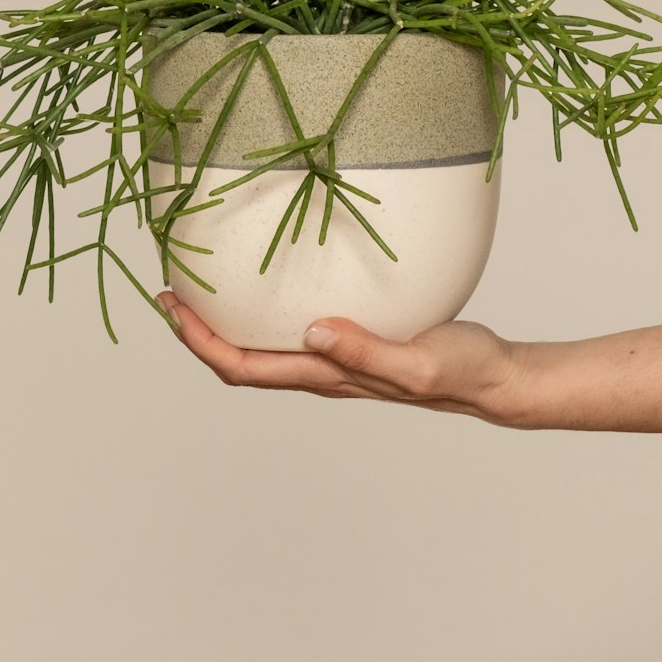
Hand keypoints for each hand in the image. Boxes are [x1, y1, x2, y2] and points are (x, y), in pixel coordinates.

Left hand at [157, 291, 525, 424]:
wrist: (491, 378)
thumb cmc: (460, 370)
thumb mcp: (417, 360)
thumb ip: (367, 350)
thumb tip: (313, 332)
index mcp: (327, 376)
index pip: (245, 367)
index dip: (202, 343)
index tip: (173, 310)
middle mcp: (321, 370)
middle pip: (241, 362)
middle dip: (198, 334)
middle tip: (169, 294)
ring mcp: (334, 358)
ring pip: (262, 349)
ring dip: (225, 325)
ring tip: (204, 288)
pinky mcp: (350, 341)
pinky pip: (291, 332)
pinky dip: (262, 312)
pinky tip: (269, 283)